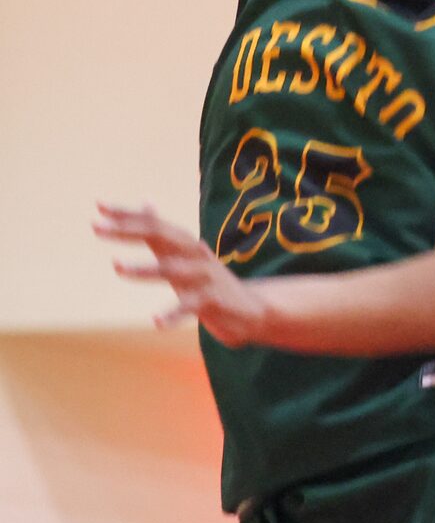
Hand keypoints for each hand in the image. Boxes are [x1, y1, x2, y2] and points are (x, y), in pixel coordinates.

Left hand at [94, 202, 267, 347]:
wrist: (250, 308)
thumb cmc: (207, 281)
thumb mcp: (183, 253)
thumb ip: (162, 231)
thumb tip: (145, 201)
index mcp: (184, 243)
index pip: (152, 223)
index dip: (126, 214)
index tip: (98, 206)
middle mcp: (194, 253)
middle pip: (161, 235)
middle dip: (128, 230)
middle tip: (96, 228)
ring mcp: (204, 276)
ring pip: (173, 268)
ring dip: (144, 267)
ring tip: (116, 266)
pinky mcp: (213, 301)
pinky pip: (191, 305)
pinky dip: (174, 312)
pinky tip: (155, 321)